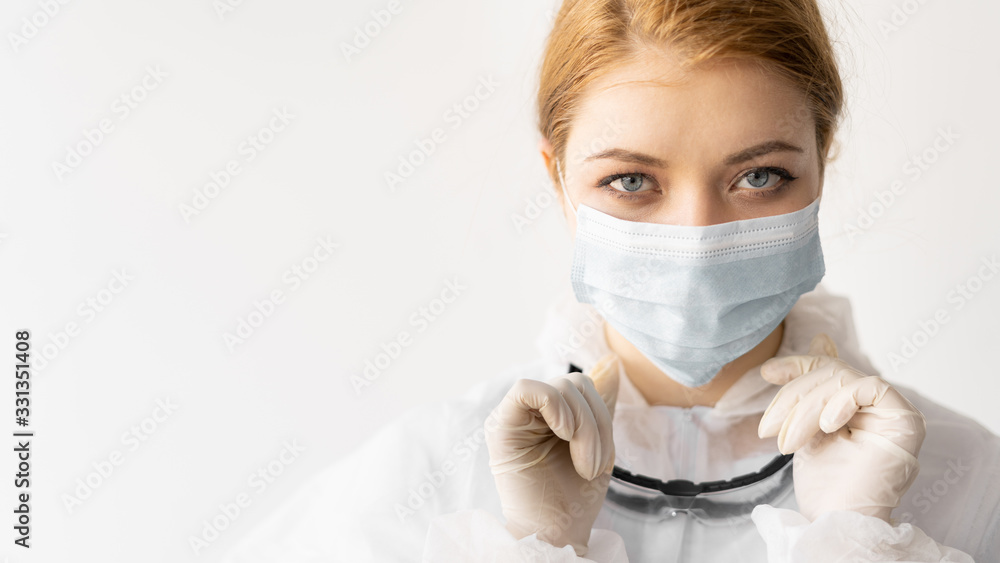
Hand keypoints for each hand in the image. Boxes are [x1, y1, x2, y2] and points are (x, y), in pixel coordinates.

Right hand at [485, 353, 619, 555]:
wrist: (558, 533)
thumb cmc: (575, 497)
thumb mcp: (599, 445)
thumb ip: (601, 404)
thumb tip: (611, 362)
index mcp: (554, 414)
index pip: (582, 384)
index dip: (601, 412)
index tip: (605, 456)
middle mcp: (532, 412)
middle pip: (574, 382)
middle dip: (595, 423)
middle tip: (593, 466)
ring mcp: (515, 417)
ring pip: (558, 387)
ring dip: (583, 427)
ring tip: (584, 465)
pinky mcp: (500, 426)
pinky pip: (525, 389)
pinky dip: (554, 407)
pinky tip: (563, 434)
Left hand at [757, 333, 925, 522]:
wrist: (836, 518)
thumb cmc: (825, 484)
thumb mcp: (808, 426)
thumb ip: (813, 389)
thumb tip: (821, 339)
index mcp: (856, 406)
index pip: (828, 369)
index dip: (797, 366)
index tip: (768, 373)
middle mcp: (877, 406)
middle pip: (830, 374)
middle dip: (794, 397)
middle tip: (770, 428)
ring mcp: (894, 411)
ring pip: (842, 380)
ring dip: (806, 410)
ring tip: (788, 442)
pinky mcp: (904, 419)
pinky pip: (869, 387)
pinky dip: (839, 402)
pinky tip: (826, 426)